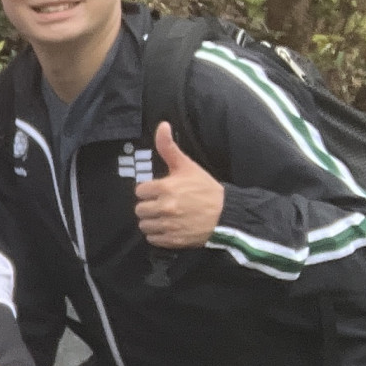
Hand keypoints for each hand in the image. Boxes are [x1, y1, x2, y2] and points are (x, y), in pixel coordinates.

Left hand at [134, 122, 224, 249]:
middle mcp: (165, 207)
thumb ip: (169, 148)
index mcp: (166, 187)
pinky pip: (153, 239)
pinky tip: (168, 227)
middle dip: (149, 206)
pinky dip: (158, 235)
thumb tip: (162, 125)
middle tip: (161, 204)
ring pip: (144, 225)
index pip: (140, 191)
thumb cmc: (205, 188)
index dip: (149, 191)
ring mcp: (169, 225)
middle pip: (140, 209)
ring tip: (164, 216)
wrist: (226, 214)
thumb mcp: (187, 166)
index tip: (158, 191)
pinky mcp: (173, 240)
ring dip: (151, 221)